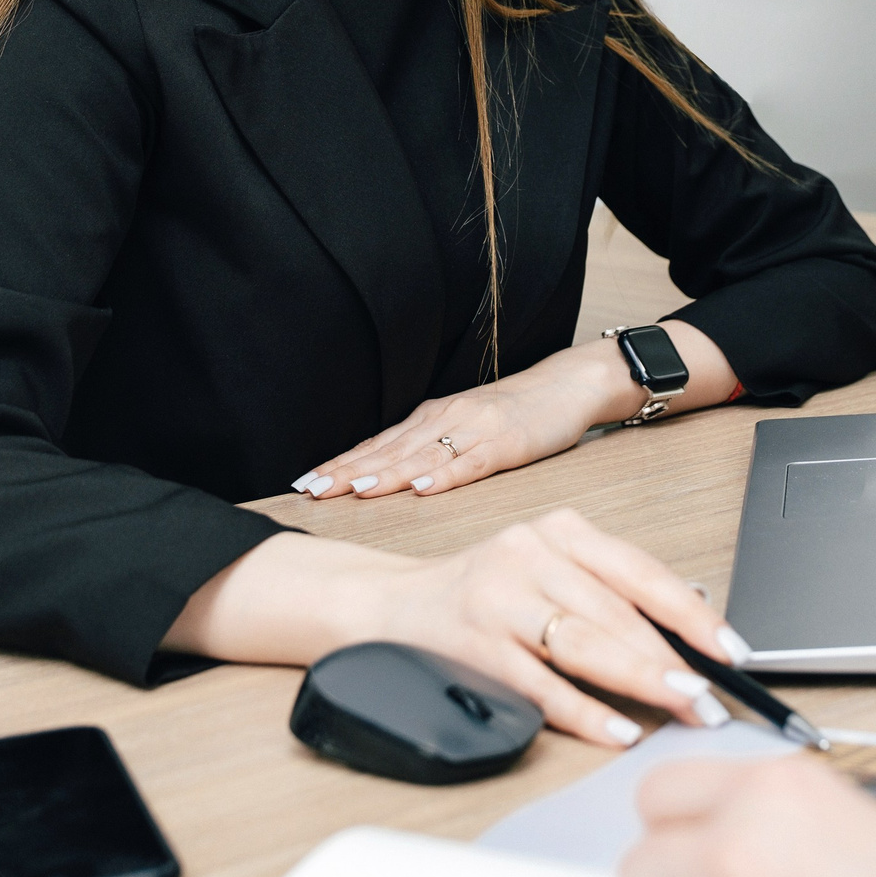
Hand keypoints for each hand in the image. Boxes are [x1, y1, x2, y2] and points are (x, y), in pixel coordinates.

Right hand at [164, 509, 749, 745]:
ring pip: (583, 642)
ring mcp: (498, 596)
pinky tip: (616, 729)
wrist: (387, 602)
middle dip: (672, 659)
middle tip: (712, 696)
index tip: (731, 649)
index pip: (639, 571)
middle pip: (616, 612)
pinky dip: (581, 710)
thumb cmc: (483, 593)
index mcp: (559, 531)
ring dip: (639, 681)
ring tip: (680, 707)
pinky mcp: (472, 641)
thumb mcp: (550, 570)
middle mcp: (529, 553)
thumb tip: (694, 611)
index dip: (691, 613)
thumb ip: (611, 589)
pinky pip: (538, 683)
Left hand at [291, 321, 734, 500]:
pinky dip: (446, 475)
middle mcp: (446, 419)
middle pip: (390, 450)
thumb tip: (383, 476)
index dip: (341, 462)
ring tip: (355, 490)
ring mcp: (476, 430)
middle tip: (312, 488)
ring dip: (387, 473)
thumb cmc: (517, 412)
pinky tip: (424, 488)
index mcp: (432, 419)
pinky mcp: (508, 443)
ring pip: (422, 456)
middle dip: (348, 470)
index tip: (305, 480)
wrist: (569, 385)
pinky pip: (472, 462)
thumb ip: (428, 450)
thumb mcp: (464, 427)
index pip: (377, 444)